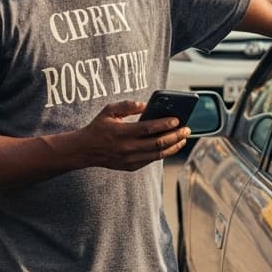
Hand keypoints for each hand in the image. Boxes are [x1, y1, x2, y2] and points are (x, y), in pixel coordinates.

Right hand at [76, 100, 190, 171]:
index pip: (149, 128)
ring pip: (158, 155)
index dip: (165, 124)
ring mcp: (130, 159)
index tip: (178, 119)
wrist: (85, 150)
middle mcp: (127, 148)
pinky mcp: (131, 167)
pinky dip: (163, 153)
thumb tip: (146, 105)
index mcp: (122, 133)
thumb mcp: (109, 110)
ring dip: (173, 146)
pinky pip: (151, 160)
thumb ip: (127, 105)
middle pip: (158, 143)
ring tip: (183, 139)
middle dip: (175, 136)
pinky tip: (171, 146)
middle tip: (187, 129)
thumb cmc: (98, 127)